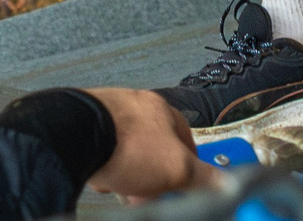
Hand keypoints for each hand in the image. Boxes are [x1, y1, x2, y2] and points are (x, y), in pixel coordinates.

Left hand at [83, 88, 213, 199]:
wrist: (73, 137)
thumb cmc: (129, 148)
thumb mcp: (177, 169)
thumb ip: (205, 178)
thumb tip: (228, 185)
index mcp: (162, 110)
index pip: (187, 140)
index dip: (189, 169)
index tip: (184, 189)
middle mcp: (135, 106)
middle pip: (155, 149)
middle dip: (154, 178)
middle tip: (149, 197)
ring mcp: (107, 114)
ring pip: (127, 153)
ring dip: (128, 176)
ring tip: (122, 192)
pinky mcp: (83, 126)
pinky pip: (101, 152)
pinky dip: (105, 168)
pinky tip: (101, 180)